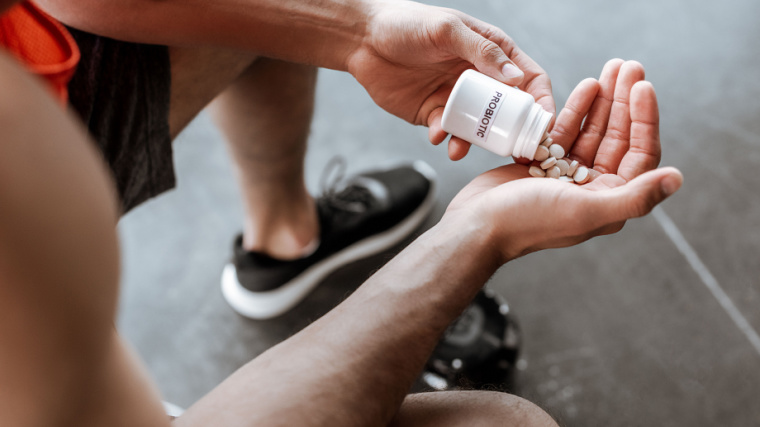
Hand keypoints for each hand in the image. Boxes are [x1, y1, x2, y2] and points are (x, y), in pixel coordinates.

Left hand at [347, 1, 552, 159]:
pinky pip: (448, 132)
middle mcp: (480, 77)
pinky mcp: (435, 113)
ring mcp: (458, 98)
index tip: (543, 126)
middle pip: (509, 110)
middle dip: (512, 132)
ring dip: (475, 141)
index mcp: (492, 52)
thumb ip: (482, 52)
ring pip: (479, 127)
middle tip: (511, 152)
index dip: (541, 103)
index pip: (529, 79)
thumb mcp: (447, 31)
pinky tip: (435, 134)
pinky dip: (445, 138)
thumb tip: (517, 81)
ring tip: (460, 147)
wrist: (362, 40)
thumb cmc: (407, 24)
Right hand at [443, 59, 682, 261]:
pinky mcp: (543, 164)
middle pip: (619, 137)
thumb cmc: (527, 222)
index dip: (645, 119)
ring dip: (603, 100)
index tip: (642, 87)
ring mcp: (567, 175)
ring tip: (609, 69)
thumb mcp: (584, 211)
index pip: (640, 154)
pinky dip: (575, 110)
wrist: (476, 226)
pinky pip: (566, 132)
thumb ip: (634, 197)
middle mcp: (594, 188)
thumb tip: (677, 178)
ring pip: (594, 130)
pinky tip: (585, 87)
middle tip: (629, 66)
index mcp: (611, 201)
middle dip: (624, 101)